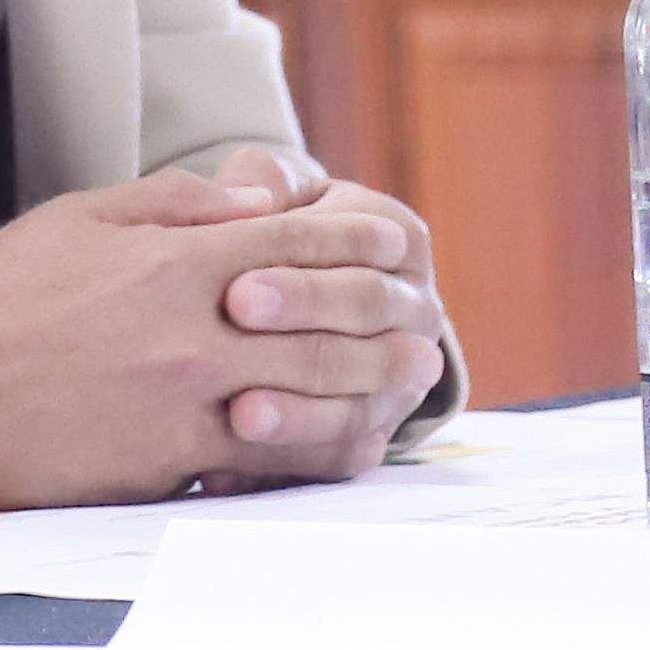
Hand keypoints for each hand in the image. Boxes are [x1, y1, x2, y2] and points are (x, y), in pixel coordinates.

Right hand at [0, 167, 447, 508]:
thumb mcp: (79, 216)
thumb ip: (179, 202)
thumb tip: (263, 196)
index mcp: (174, 260)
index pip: (301, 241)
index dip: (361, 241)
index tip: (395, 246)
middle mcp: (195, 329)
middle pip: (330, 320)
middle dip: (389, 315)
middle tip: (425, 316)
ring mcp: (189, 402)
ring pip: (318, 392)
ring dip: (378, 384)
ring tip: (412, 376)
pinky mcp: (174, 465)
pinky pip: (274, 460)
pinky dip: (324, 446)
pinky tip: (350, 437)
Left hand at [204, 147, 453, 479]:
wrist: (274, 300)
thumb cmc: (265, 231)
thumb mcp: (269, 194)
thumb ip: (262, 181)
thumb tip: (254, 191)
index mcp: (397, 237)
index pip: (363, 247)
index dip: (303, 267)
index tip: (237, 289)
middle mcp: (413, 307)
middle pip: (368, 312)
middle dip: (303, 317)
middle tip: (235, 321)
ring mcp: (402, 376)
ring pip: (366, 394)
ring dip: (304, 409)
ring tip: (240, 414)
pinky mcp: (370, 430)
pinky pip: (344, 452)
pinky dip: (294, 460)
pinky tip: (238, 467)